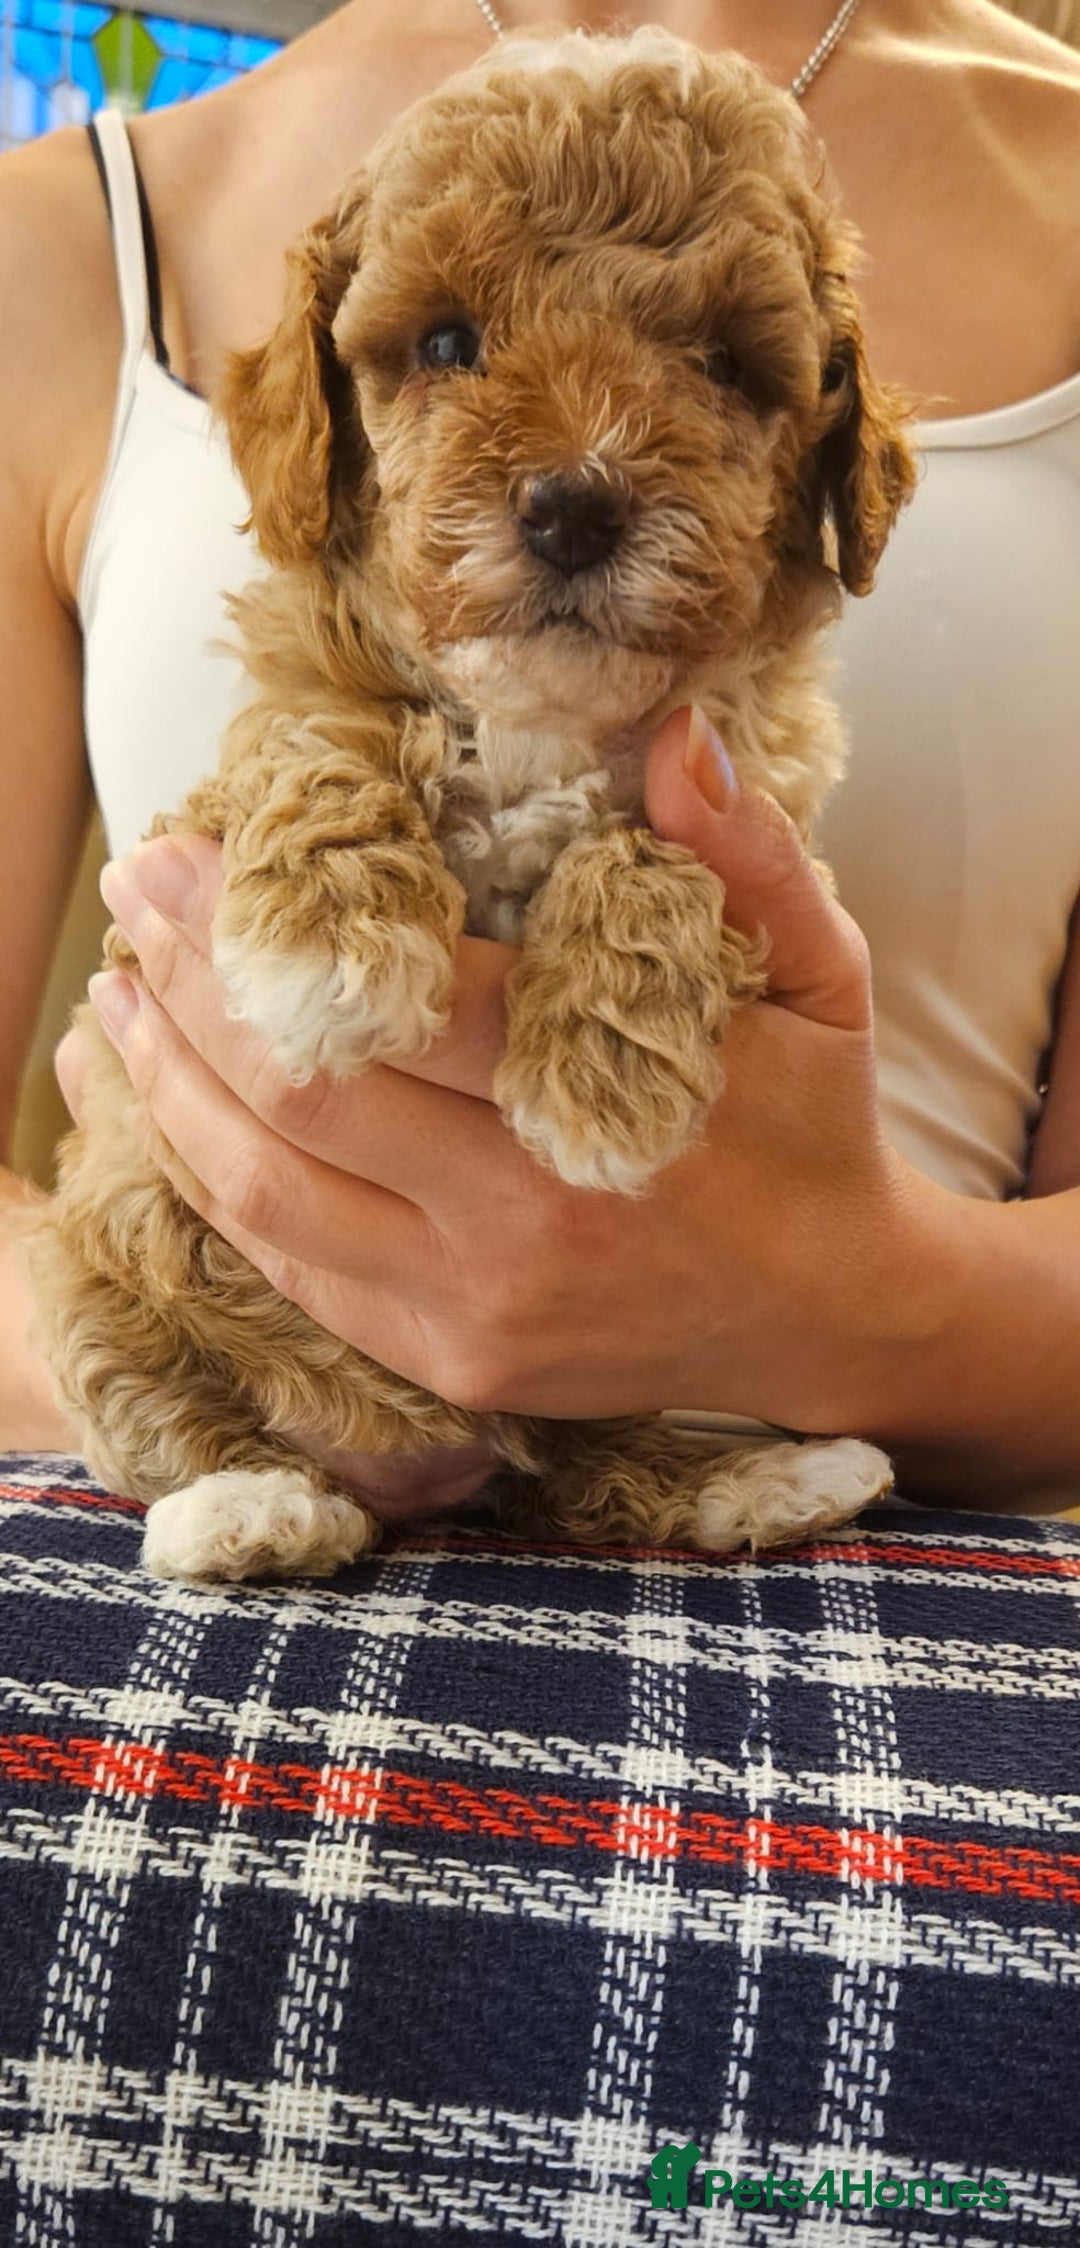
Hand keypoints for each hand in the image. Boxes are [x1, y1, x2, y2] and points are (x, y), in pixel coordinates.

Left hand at [57, 707, 931, 1430]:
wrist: (832, 1310)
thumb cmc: (813, 1122)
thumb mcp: (822, 972)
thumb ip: (745, 854)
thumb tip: (670, 732)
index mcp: (602, 1102)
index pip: (398, 1001)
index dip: (269, 927)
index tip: (191, 853)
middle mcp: (524, 1217)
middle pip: (303, 1091)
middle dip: (190, 985)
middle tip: (134, 895)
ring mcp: (477, 1305)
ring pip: (268, 1191)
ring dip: (170, 1088)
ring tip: (113, 1002)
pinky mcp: (453, 1362)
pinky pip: (296, 1271)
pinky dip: (216, 1186)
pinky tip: (173, 1115)